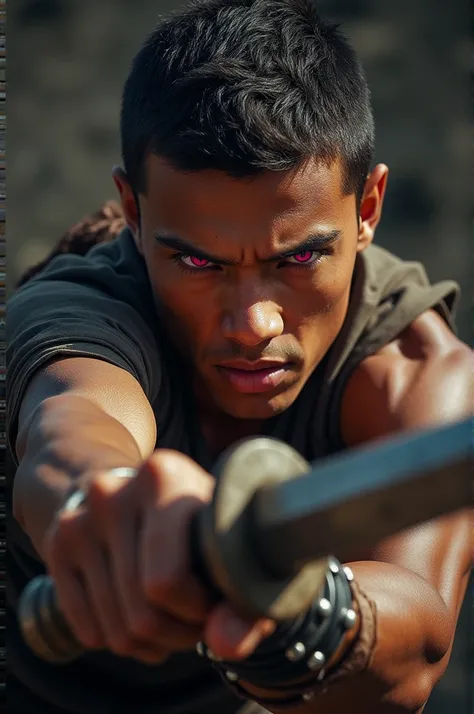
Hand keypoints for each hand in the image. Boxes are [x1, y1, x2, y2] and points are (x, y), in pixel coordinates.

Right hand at [43, 450, 273, 663]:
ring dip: (151, 642)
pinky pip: (88, 630)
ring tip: (172, 619)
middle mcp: (112, 493)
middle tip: (195, 620)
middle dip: (178, 632)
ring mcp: (79, 519)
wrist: (138, 488)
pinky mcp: (57, 544)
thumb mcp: (233, 543)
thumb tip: (225, 644)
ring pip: (116, 630)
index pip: (166, 581)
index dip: (196, 610)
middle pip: (141, 612)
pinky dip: (119, 639)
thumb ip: (245, 602)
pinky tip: (141, 615)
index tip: (212, 601)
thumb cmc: (200, 522)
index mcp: (163, 476)